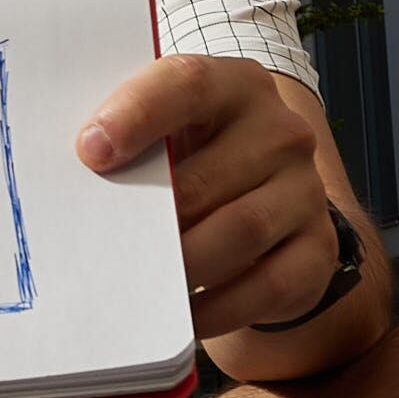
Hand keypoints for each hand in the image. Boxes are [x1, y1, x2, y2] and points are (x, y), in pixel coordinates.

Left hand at [75, 56, 349, 344]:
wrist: (266, 200)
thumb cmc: (194, 160)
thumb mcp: (167, 133)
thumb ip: (129, 139)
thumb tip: (81, 168)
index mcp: (234, 86)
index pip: (188, 84)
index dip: (137, 114)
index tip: (90, 151)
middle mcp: (281, 132)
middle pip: (206, 178)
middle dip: (151, 221)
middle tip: (106, 251)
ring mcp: (305, 191)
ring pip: (239, 233)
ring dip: (183, 266)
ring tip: (138, 285)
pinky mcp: (317, 249)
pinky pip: (267, 286)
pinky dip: (218, 308)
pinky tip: (180, 314)